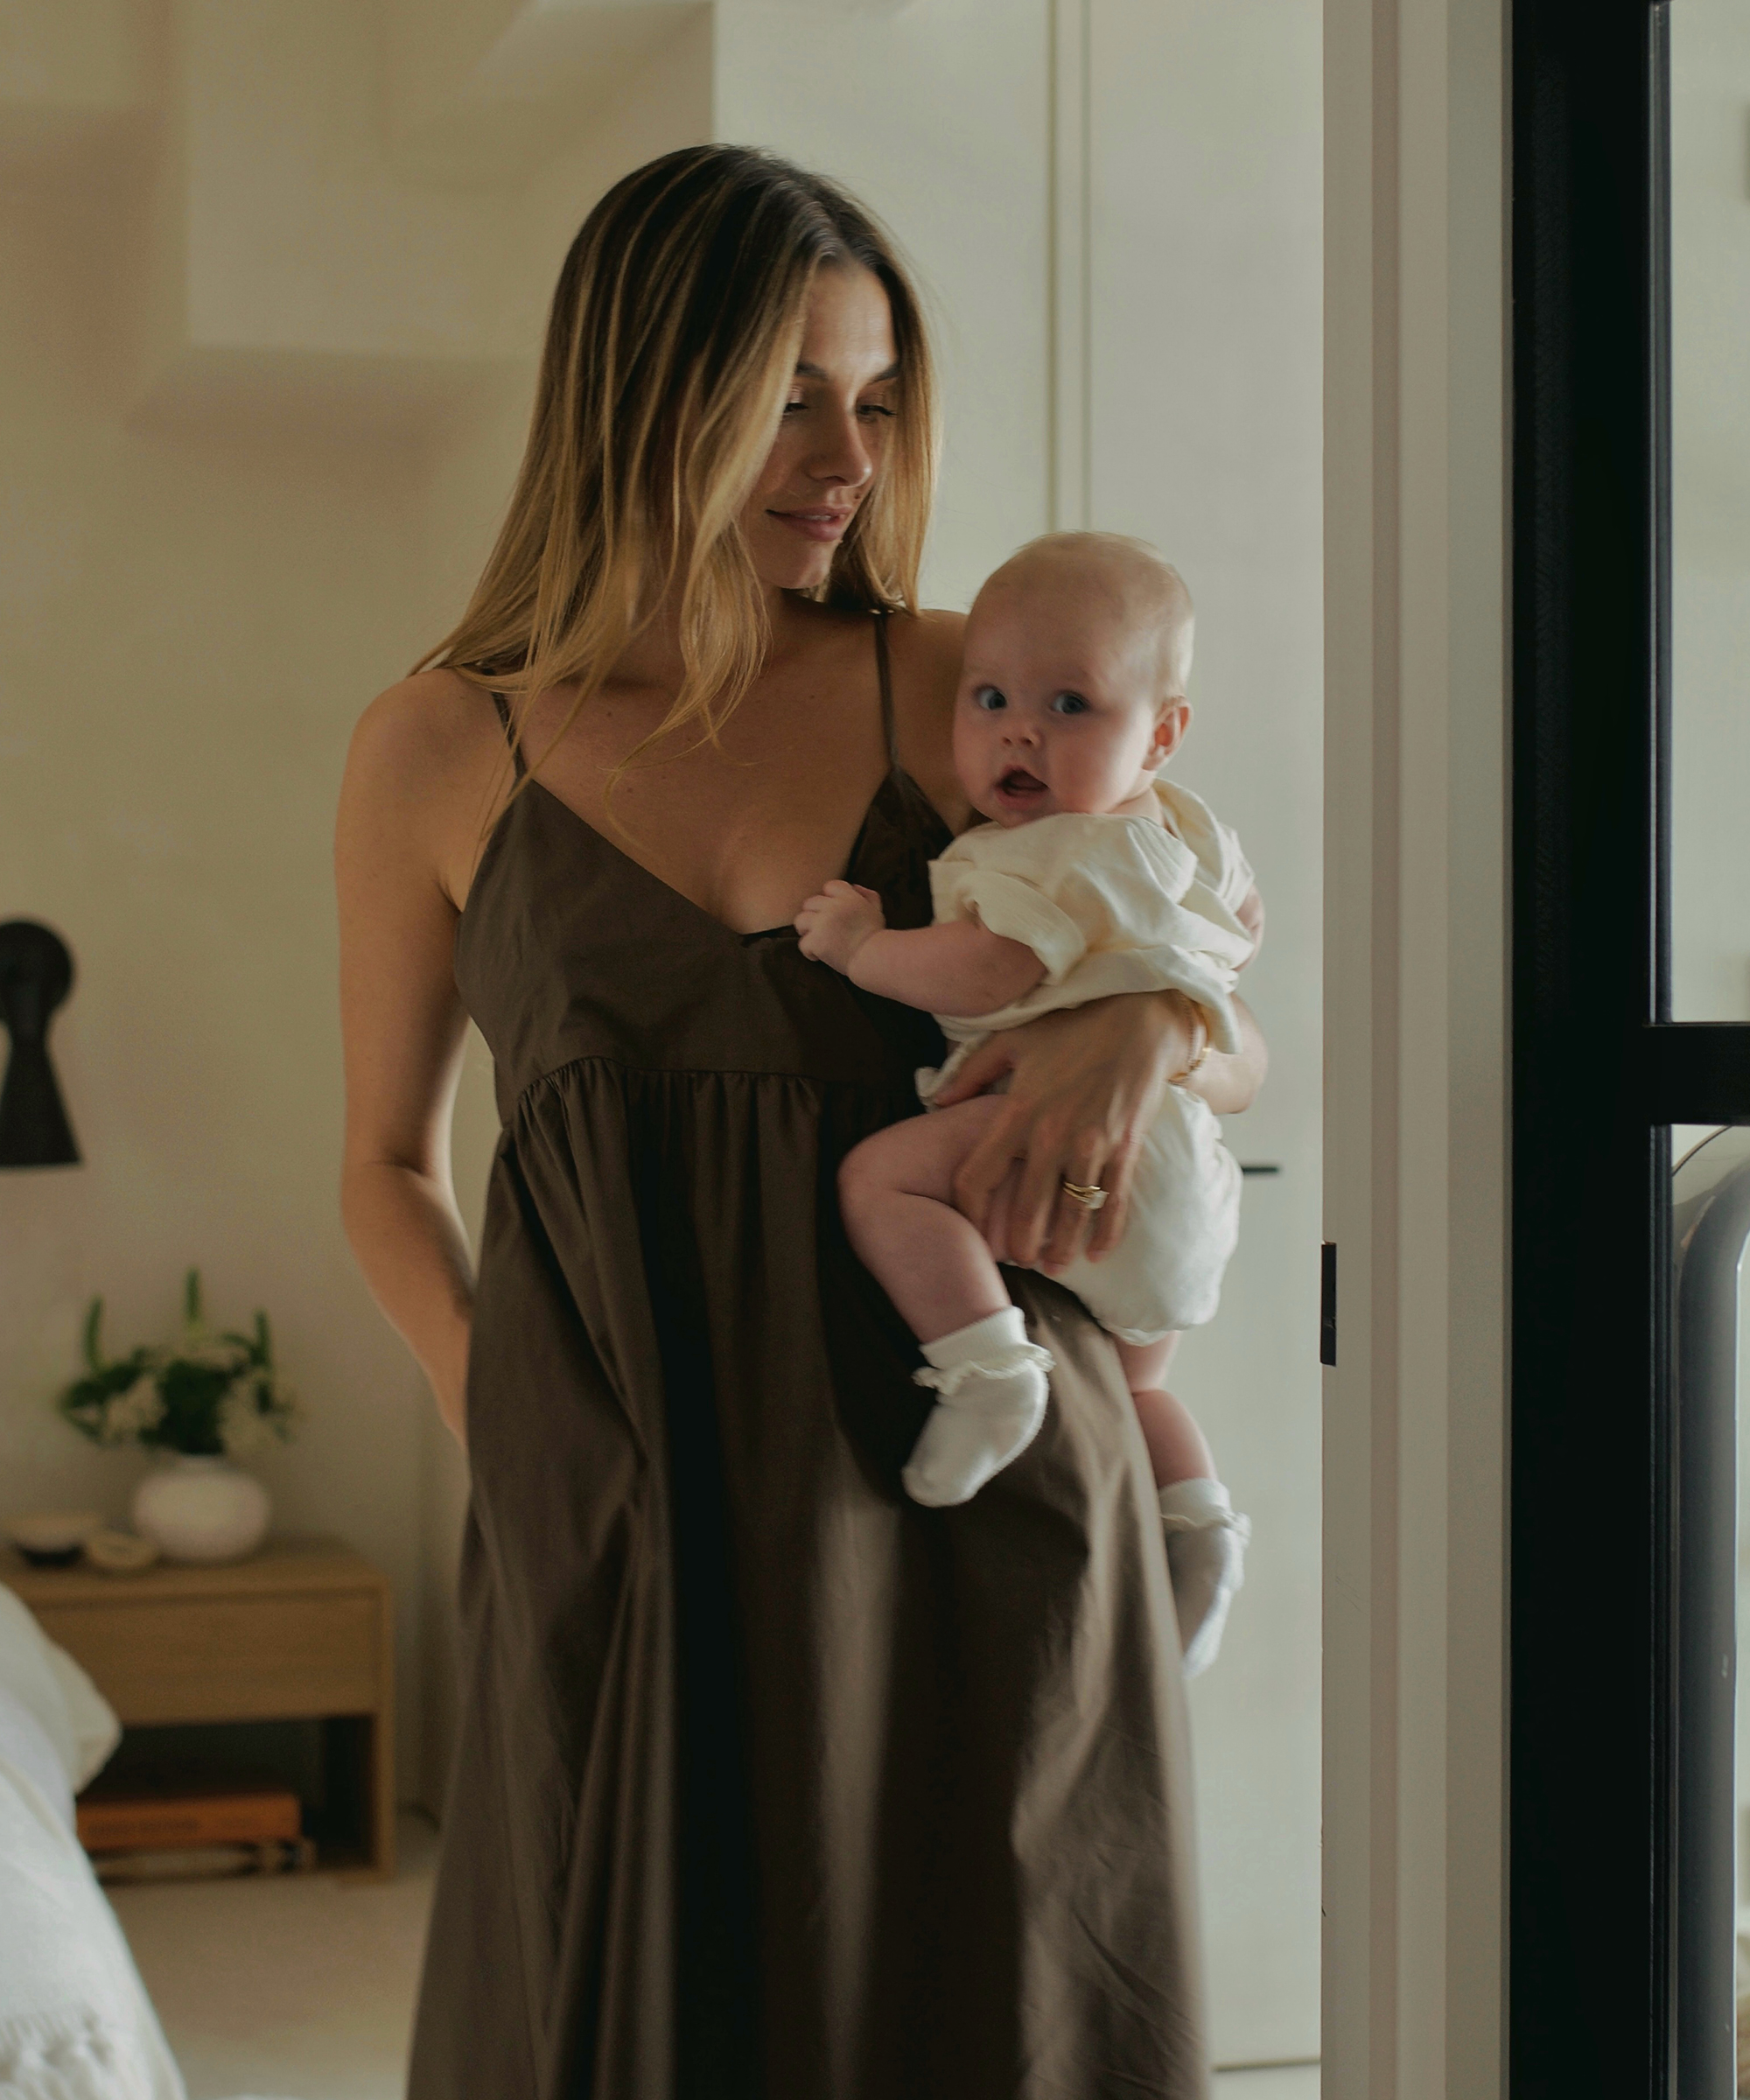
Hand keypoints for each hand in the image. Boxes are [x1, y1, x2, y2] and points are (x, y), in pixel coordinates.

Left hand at [795, 880, 884, 971]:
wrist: (874, 957)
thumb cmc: (876, 936)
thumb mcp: (876, 910)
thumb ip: (867, 895)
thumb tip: (855, 887)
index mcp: (848, 897)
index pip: (829, 886)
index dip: (829, 898)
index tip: (832, 911)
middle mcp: (833, 907)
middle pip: (810, 902)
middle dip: (814, 914)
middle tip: (820, 927)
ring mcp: (822, 923)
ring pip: (800, 920)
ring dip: (805, 930)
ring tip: (815, 939)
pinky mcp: (816, 941)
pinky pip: (802, 943)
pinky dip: (809, 951)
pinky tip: (818, 956)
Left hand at [933, 991, 1204, 1270]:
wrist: (1139, 1020)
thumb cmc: (1072, 1028)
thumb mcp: (1012, 1040)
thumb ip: (970, 1072)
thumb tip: (937, 1100)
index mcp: (1016, 1111)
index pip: (976, 1176)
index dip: (968, 1211)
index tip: (970, 1227)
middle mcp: (1050, 1134)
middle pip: (1025, 1209)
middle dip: (1019, 1244)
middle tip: (1016, 1261)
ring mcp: (1091, 1144)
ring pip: (1071, 1215)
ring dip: (1061, 1249)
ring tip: (1053, 1266)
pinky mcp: (1125, 1148)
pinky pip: (1113, 1203)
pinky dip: (1106, 1233)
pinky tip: (1097, 1254)